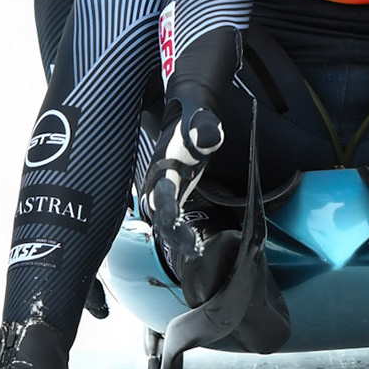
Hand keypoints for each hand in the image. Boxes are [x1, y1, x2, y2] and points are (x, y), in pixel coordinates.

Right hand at [138, 104, 224, 238]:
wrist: (186, 121)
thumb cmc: (193, 120)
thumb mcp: (199, 118)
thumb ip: (204, 126)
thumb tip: (211, 139)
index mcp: (162, 164)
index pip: (161, 189)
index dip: (165, 207)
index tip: (172, 222)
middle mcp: (158, 181)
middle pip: (159, 212)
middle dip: (171, 231)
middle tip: (192, 246)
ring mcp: (164, 192)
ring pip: (164, 221)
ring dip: (176, 238)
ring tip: (195, 250)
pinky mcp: (172, 198)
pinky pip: (172, 221)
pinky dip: (180, 235)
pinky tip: (195, 246)